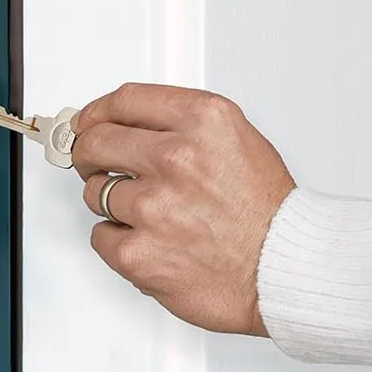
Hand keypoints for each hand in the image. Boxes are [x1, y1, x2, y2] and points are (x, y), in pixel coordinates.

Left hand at [71, 83, 295, 336]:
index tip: (87, 122)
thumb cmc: (266, 212)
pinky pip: (100, 236)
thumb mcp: (236, 140)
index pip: (124, 101)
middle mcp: (176, 159)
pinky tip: (149, 241)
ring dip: (112, 202)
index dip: (96, 113)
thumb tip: (124, 124)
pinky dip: (117, 241)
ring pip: (95, 192)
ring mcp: (153, 207)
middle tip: (96, 165)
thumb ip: (181, 125)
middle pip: (96, 142)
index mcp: (203, 122)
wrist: (284, 270)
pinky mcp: (138, 252)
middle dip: (89, 154)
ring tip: (151, 215)